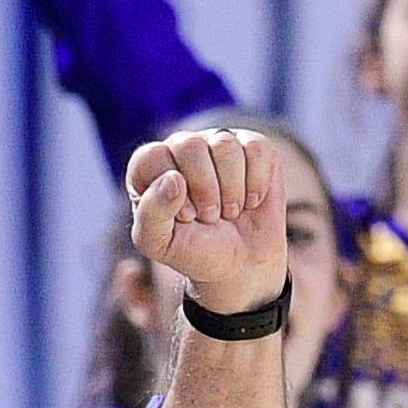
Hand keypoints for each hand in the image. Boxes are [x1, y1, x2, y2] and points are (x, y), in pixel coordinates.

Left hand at [126, 128, 289, 314]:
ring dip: (232, 189)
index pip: (152, 156)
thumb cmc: (194, 251)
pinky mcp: (252, 146)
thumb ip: (151, 214)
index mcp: (150, 166)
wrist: (240, 265)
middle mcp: (181, 148)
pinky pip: (256, 148)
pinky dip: (257, 182)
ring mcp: (217, 143)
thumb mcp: (160, 243)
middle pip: (189, 145)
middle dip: (204, 189)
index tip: (186, 218)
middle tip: (210, 216)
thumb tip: (173, 178)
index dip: (171, 191)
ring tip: (229, 210)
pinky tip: (251, 200)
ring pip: (224, 144)